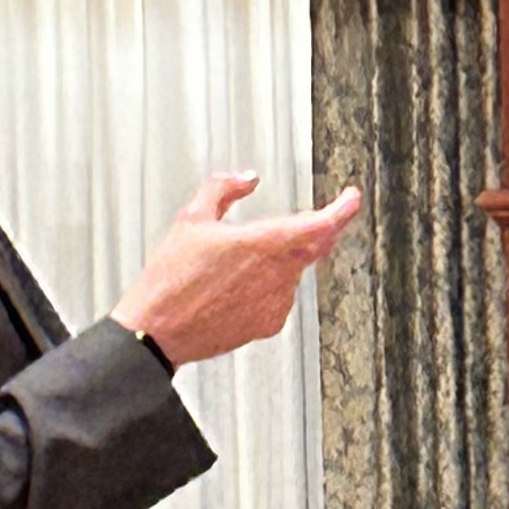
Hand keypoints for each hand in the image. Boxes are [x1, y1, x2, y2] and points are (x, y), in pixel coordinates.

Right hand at [113, 172, 361, 367]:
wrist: (157, 330)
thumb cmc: (170, 279)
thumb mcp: (190, 218)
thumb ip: (223, 188)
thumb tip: (246, 179)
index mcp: (263, 244)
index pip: (320, 225)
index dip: (341, 209)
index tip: (350, 199)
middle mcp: (277, 275)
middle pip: (315, 247)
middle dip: (321, 229)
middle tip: (318, 217)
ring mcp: (276, 302)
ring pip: (294, 271)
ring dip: (283, 259)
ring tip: (239, 262)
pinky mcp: (269, 324)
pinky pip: (281, 296)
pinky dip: (270, 285)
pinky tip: (237, 287)